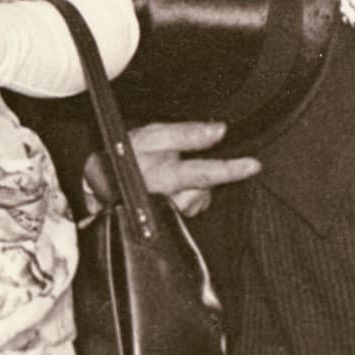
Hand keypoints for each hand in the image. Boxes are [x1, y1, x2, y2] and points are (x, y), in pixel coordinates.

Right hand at [118, 121, 258, 218]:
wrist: (101, 186)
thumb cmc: (125, 158)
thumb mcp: (152, 137)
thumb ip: (186, 134)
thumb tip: (220, 130)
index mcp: (166, 176)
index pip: (203, 173)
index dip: (230, 170)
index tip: (253, 166)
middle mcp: (171, 201)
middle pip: (206, 188)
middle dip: (201, 175)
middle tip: (178, 163)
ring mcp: (173, 215)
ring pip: (201, 199)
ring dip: (194, 186)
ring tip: (170, 176)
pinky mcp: (174, 224)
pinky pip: (194, 207)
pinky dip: (189, 195)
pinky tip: (172, 189)